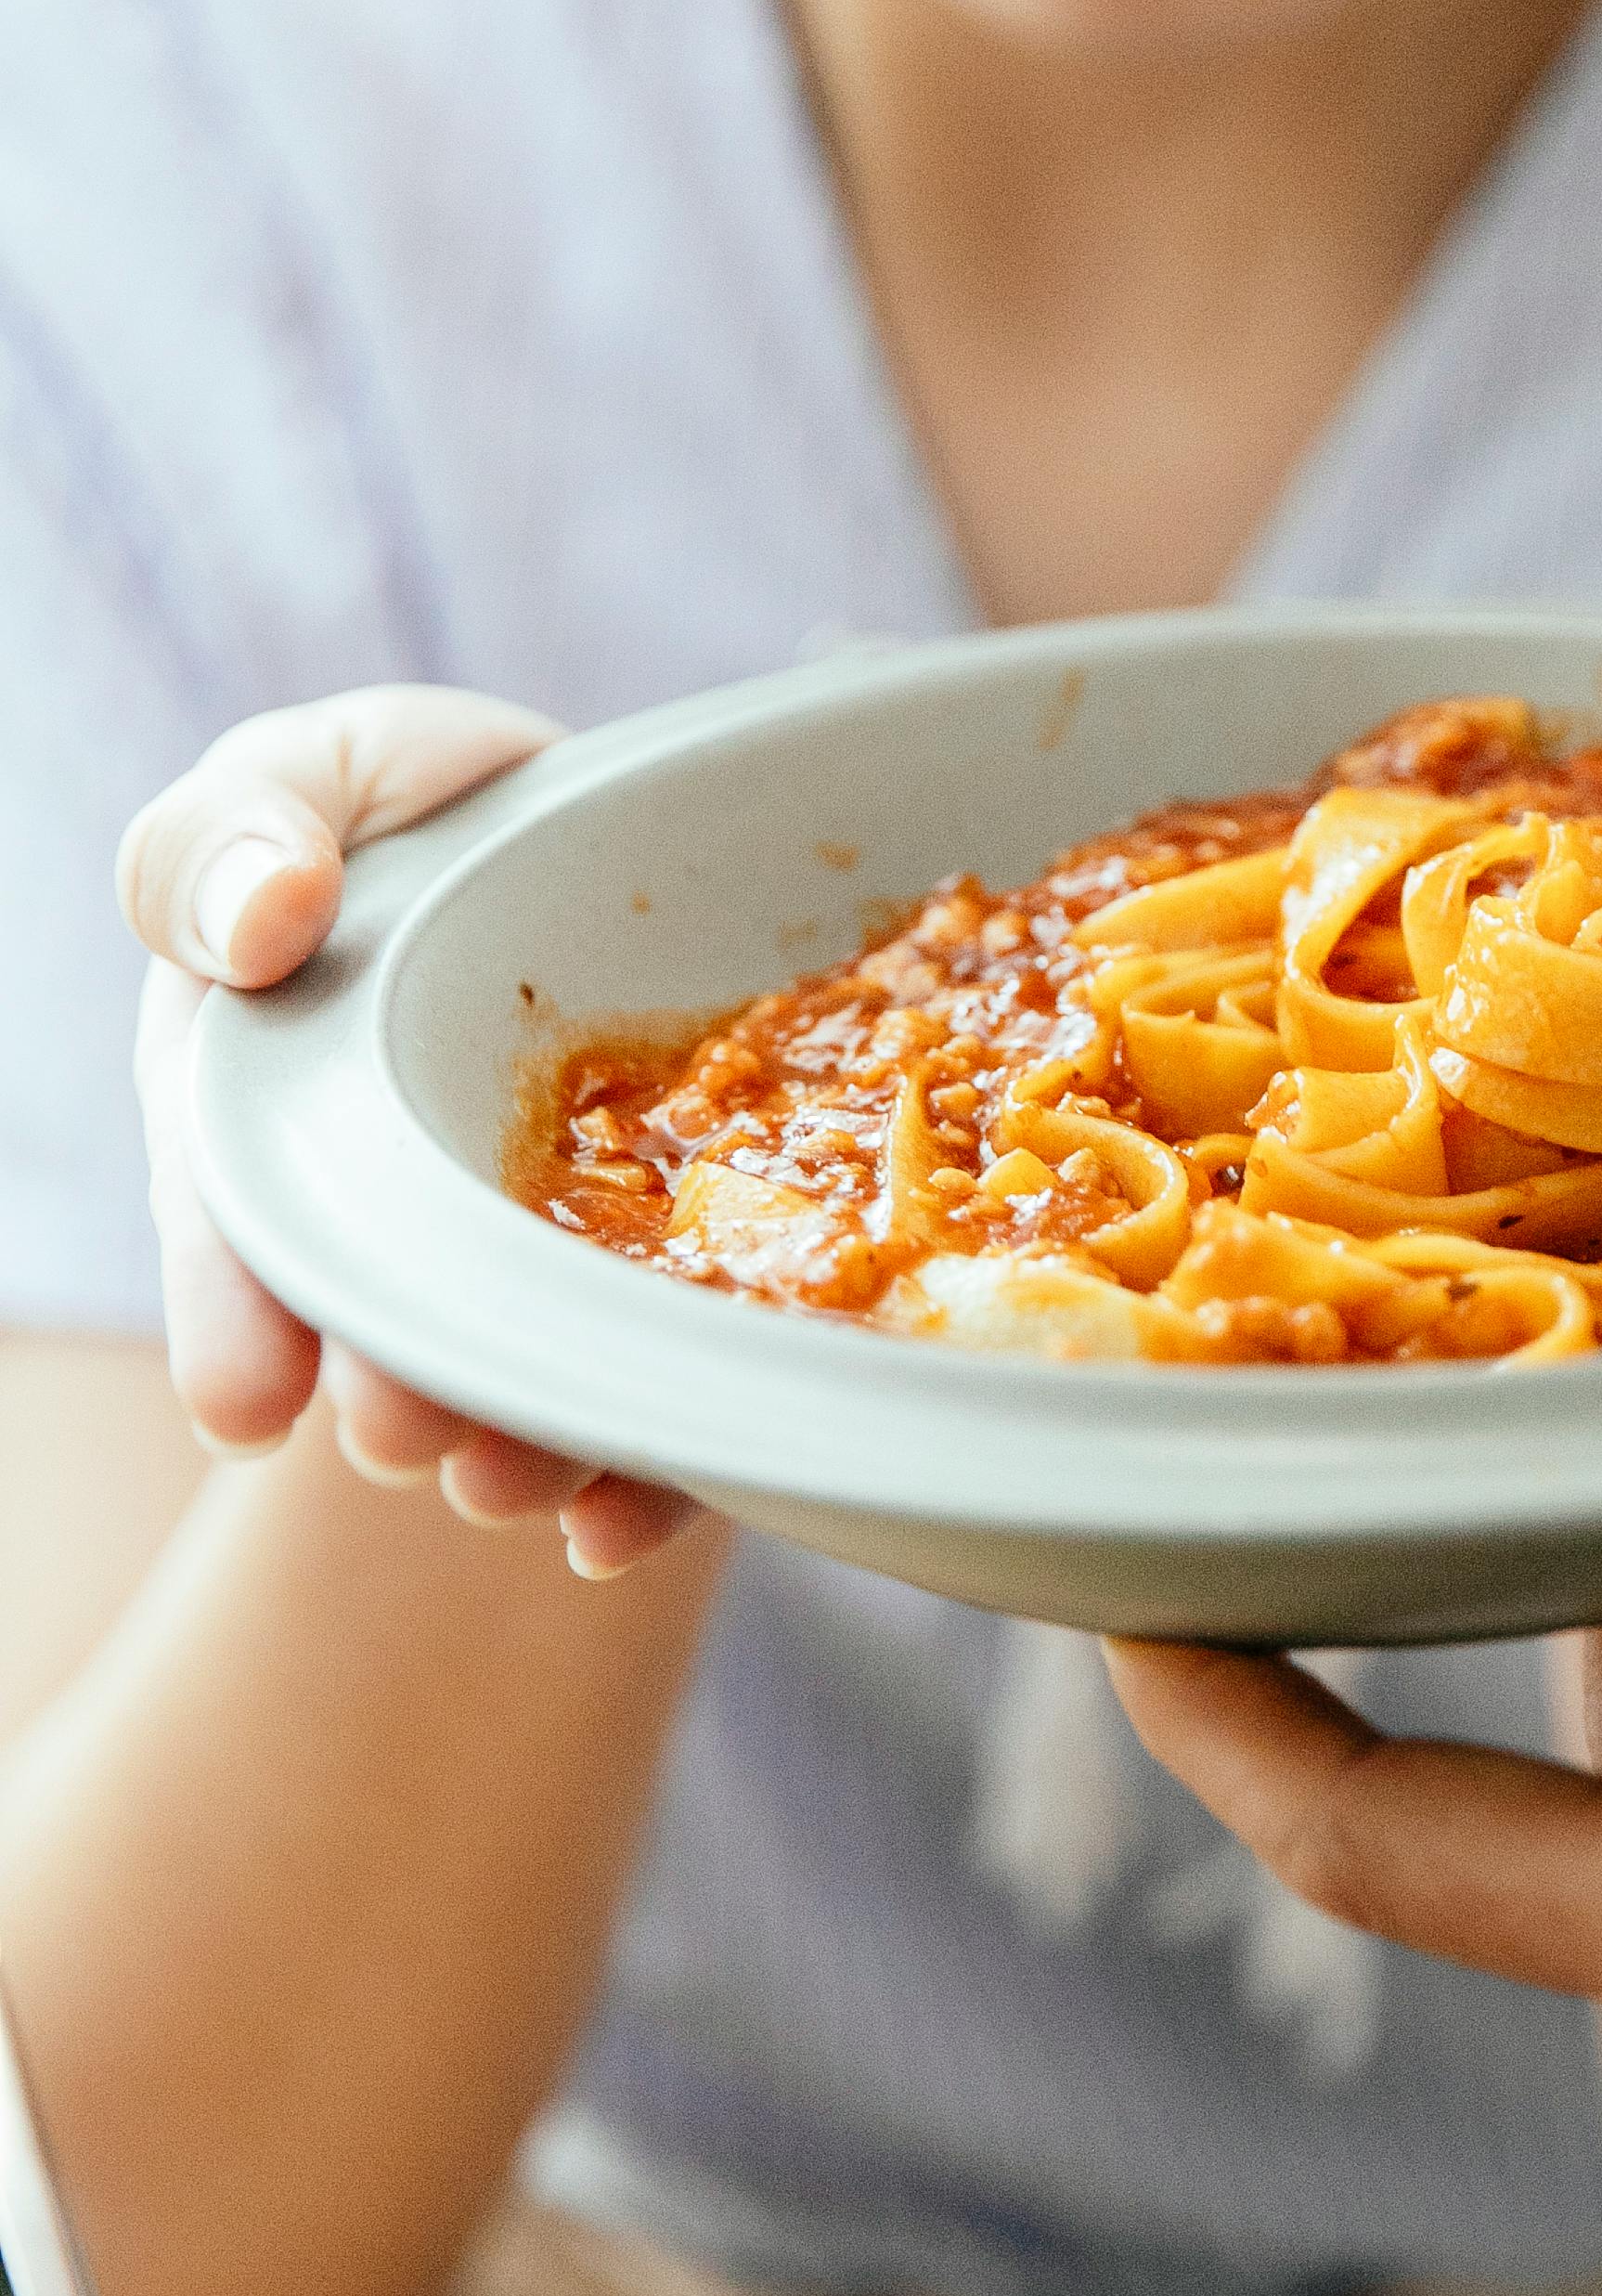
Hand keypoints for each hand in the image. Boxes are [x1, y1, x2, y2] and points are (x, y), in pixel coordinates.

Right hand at [118, 690, 694, 1576]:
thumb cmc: (423, 810)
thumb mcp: (308, 778)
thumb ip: (233, 833)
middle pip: (388, 1317)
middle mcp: (397, 1208)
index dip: (235, 1309)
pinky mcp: (675, 1274)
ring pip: (523, 1367)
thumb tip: (262, 920)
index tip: (249, 1400)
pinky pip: (664, 1376)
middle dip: (393, 1389)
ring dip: (516, 1442)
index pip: (241, 1215)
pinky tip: (631, 1516)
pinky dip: (650, 1462)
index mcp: (275, 1112)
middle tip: (407, 1440)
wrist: (635, 830)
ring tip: (521, 1483)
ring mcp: (539, 1253)